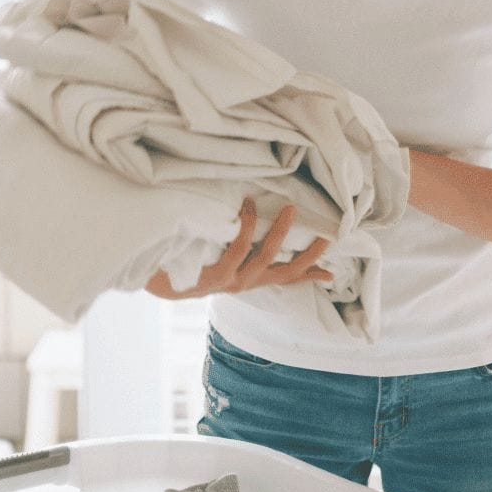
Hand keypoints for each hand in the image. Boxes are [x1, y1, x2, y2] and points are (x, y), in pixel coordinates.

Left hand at [145, 197, 334, 299]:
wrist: (158, 279)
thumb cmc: (191, 260)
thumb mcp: (221, 256)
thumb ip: (242, 246)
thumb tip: (259, 215)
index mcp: (249, 280)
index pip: (287, 279)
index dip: (310, 275)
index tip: (333, 272)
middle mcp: (245, 284)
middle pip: (288, 271)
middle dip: (310, 253)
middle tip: (328, 232)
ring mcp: (232, 282)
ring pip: (266, 256)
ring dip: (280, 231)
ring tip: (290, 208)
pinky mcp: (216, 277)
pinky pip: (238, 249)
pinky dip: (247, 226)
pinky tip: (249, 207)